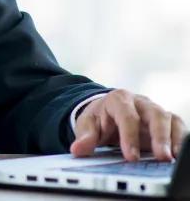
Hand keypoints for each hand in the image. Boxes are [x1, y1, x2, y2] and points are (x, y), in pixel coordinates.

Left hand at [71, 90, 187, 161]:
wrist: (107, 112)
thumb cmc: (99, 118)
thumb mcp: (87, 125)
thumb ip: (84, 136)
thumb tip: (77, 149)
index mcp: (118, 99)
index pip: (126, 115)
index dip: (129, 136)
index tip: (130, 156)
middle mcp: (139, 102)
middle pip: (154, 114)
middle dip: (159, 136)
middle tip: (161, 157)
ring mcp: (154, 110)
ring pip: (169, 119)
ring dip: (172, 139)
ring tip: (171, 158)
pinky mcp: (165, 121)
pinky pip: (177, 126)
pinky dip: (179, 139)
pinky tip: (177, 154)